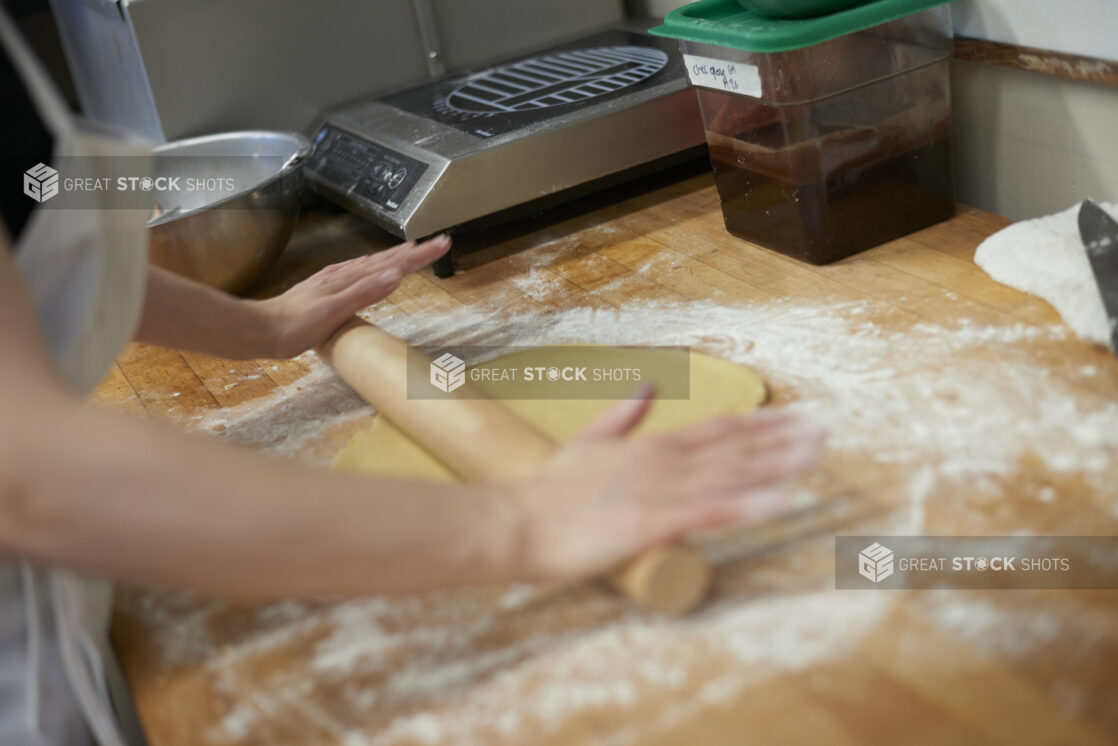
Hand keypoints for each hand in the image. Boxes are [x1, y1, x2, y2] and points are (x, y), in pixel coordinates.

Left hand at [260, 235, 450, 357]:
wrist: (261, 330)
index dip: (420, 255)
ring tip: (413, 250)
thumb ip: (365, 292)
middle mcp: (343, 274)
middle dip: (415, 251)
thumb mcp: (334, 311)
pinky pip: (358, 272)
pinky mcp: (326, 289)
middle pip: (386, 258)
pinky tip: (372, 269)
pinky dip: (374, 267)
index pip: (393, 263)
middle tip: (439, 243)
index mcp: (349, 278)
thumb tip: (396, 275)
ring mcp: (334, 280)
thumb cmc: (295, 326)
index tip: (442, 244)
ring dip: (396, 256)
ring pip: (373, 263)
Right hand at [508, 389, 825, 582]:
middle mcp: (662, 462)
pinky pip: (708, 511)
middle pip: (733, 447)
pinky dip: (746, 504)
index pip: (717, 429)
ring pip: (729, 473)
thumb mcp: (589, 442)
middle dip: (781, 439)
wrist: (517, 524)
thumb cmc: (551, 492)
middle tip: (824, 429)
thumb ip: (623, 414)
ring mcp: (658, 490)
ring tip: (816, 454)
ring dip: (776, 463)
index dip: (759, 423)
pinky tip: (781, 500)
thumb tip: (649, 385)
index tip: (795, 417)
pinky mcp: (650, 522)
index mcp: (651, 446)